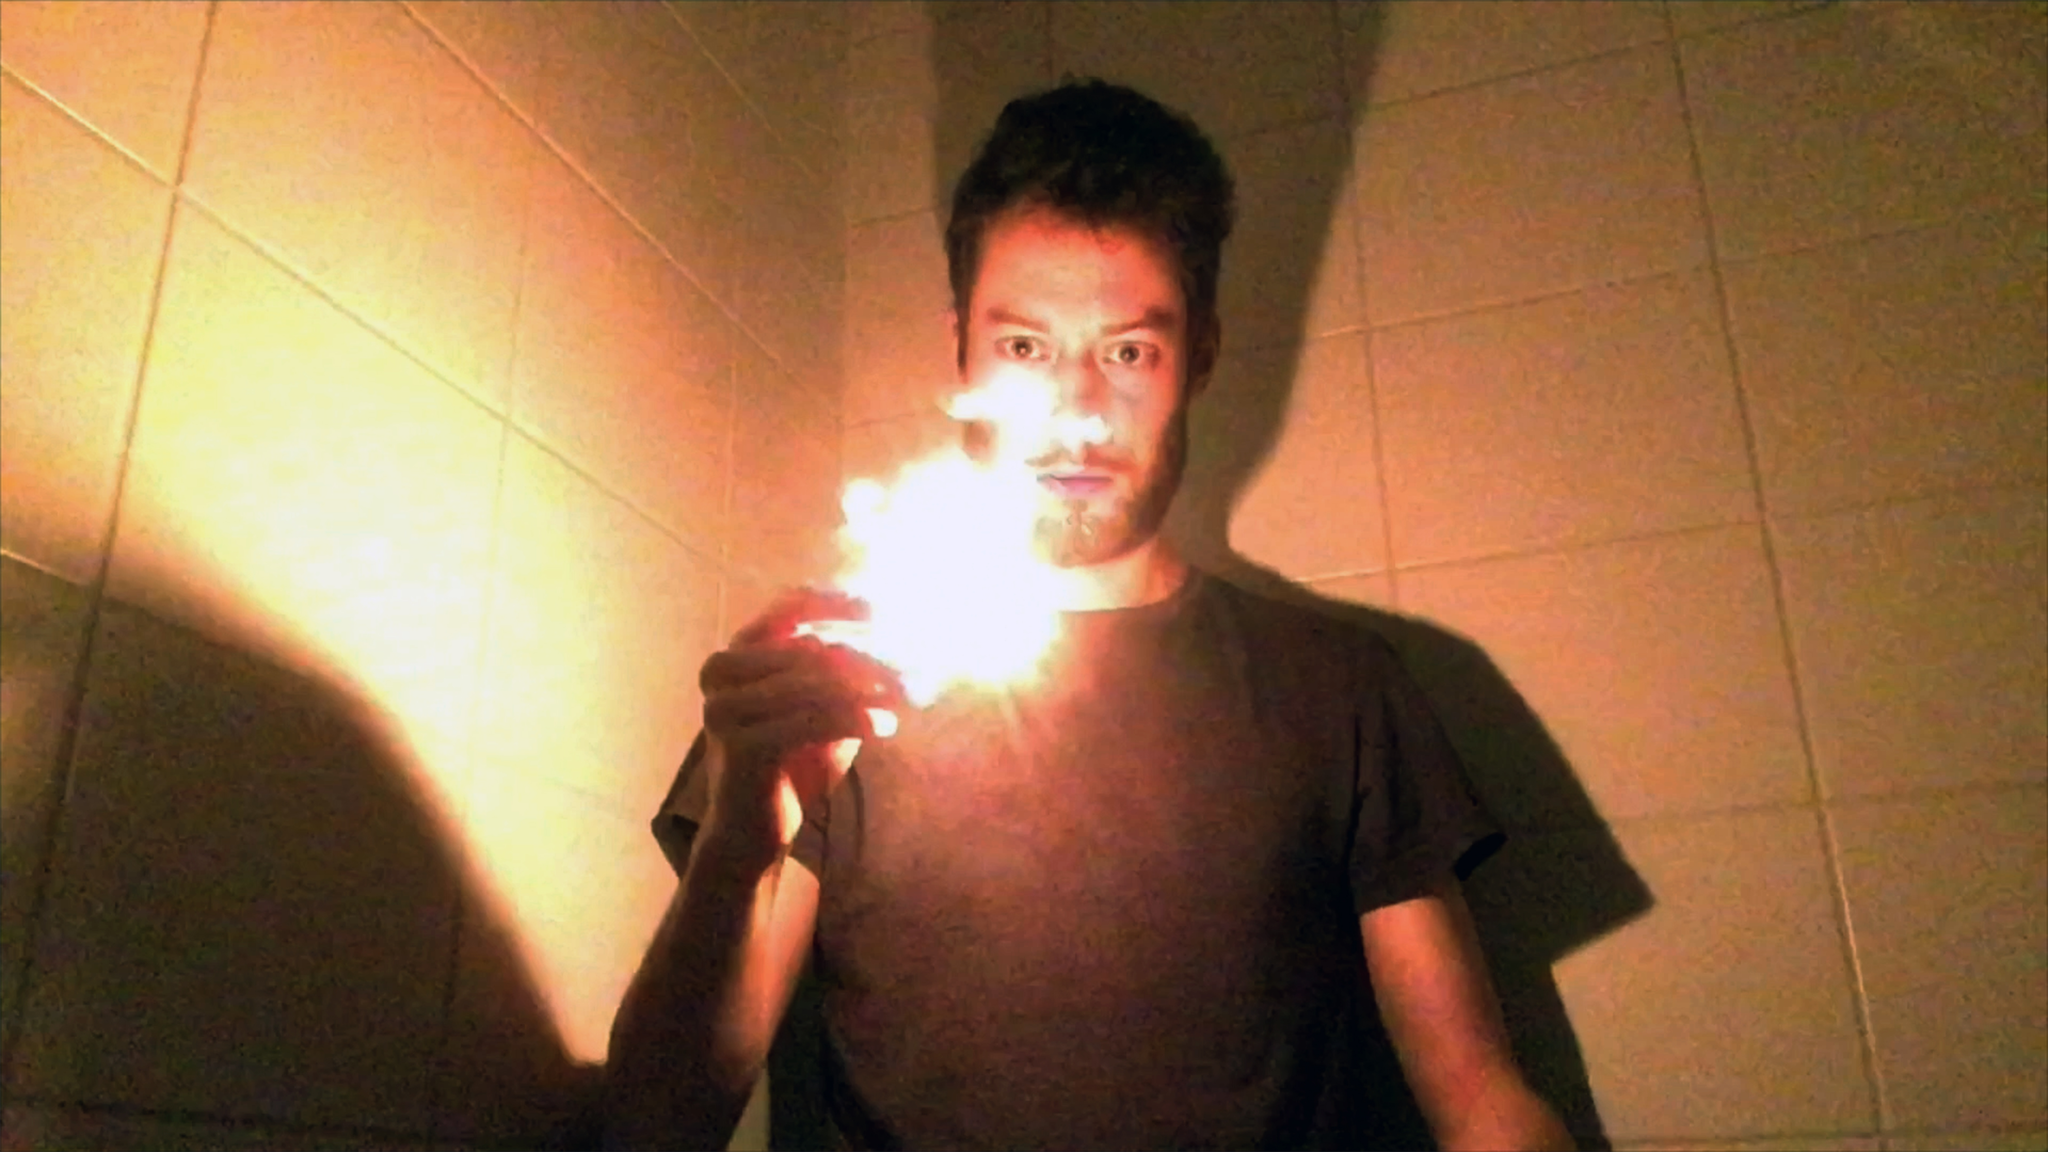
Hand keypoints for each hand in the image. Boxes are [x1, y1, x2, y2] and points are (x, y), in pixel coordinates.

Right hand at [698, 587, 904, 856]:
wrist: (753, 836)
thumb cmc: (791, 769)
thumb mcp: (822, 713)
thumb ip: (844, 677)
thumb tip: (895, 644)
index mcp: (737, 655)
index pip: (789, 606)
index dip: (837, 603)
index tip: (882, 612)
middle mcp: (722, 673)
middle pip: (812, 648)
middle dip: (866, 661)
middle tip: (908, 678)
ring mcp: (725, 708)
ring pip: (816, 683)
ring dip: (868, 692)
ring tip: (900, 704)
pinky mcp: (741, 746)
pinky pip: (815, 720)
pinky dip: (857, 719)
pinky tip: (886, 728)